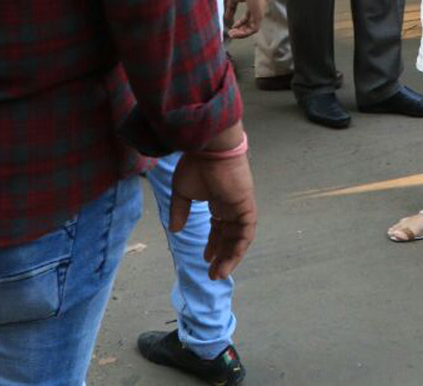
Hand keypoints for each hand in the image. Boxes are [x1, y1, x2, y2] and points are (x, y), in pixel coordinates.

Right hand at [171, 143, 256, 280]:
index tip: (206, 258)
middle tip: (213, 274)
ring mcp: (240, 206)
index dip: (213, 244)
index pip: (219, 228)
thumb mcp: (182, 192)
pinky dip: (240, 246)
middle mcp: (231, 206)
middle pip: (230, 236)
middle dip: (222, 256)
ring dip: (231, 256)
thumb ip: (180, 211)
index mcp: (218, 201)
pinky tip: (230, 259)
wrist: (209, 149)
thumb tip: (175, 230)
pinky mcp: (246, 205)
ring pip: (239, 238)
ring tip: (220, 273)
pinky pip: (247, 231)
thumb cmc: (196, 165)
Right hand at [224, 0, 266, 38]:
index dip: (240, 24)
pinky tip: (235, 33)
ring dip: (241, 33)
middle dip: (240, 30)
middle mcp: (258, 11)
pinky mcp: (259, 16)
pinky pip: (253, 29)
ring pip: (251, 29)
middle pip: (250, 25)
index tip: (232, 26)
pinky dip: (244, 33)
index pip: (248, 18)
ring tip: (231, 35)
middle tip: (231, 33)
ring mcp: (259, 14)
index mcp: (253, 6)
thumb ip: (230, 8)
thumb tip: (226, 18)